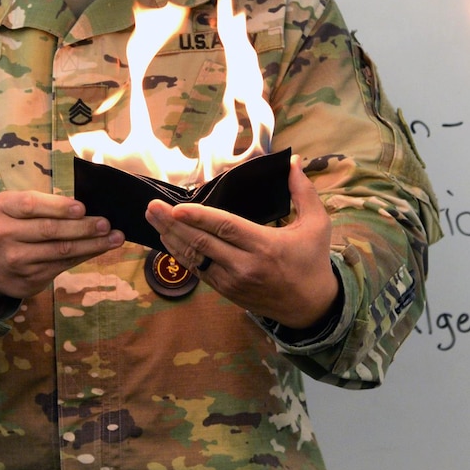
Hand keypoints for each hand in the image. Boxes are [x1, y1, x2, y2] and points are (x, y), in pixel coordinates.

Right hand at [0, 190, 123, 299]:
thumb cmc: (10, 225)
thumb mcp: (12, 207)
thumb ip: (41, 204)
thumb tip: (84, 207)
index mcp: (1, 209)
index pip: (30, 205)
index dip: (58, 207)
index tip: (82, 207)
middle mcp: (5, 234)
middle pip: (49, 230)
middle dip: (82, 227)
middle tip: (106, 223)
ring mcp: (17, 259)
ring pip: (60, 251)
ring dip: (92, 244)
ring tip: (114, 237)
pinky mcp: (30, 277)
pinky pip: (63, 265)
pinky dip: (85, 255)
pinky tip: (100, 248)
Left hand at [144, 156, 339, 328]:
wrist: (311, 308)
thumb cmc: (312, 261)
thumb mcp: (317, 225)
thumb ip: (304, 192)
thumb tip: (294, 161)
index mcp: (265, 246)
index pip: (225, 228)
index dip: (198, 218)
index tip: (176, 207)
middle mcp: (245, 265)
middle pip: (202, 242)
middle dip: (173, 224)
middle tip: (152, 207)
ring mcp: (232, 281)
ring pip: (194, 258)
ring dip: (170, 238)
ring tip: (153, 219)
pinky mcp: (226, 291)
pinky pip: (197, 270)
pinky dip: (180, 254)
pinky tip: (167, 239)